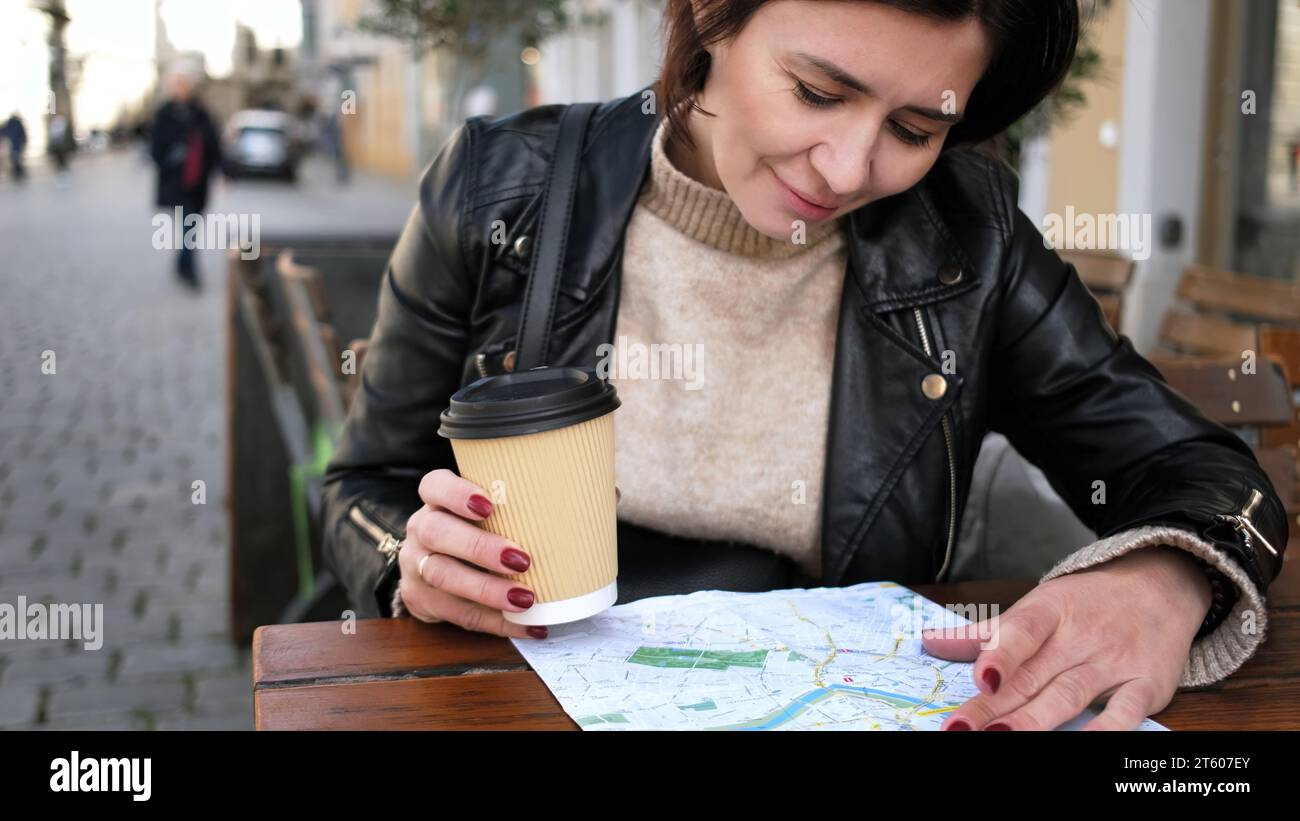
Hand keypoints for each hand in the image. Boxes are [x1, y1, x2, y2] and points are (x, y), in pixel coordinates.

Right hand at [399, 469, 621, 639]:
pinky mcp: (420, 601)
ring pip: (443, 577)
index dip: (456, 493)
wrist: (438, 572)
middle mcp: (422, 529)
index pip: (434, 486)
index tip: (489, 505)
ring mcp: (416, 566)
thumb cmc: (481, 533)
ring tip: (526, 599)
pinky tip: (528, 626)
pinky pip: (458, 615)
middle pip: (438, 533)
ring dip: (487, 590)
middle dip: (479, 548)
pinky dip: (497, 623)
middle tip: (522, 559)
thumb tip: (608, 494)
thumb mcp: (501, 513)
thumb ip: (545, 500)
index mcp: (438, 500)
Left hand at [922, 546, 1212, 729]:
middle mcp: (1080, 637)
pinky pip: (1125, 712)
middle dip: (994, 706)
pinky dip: (1105, 729)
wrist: (1160, 586)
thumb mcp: (1037, 606)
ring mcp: (1113, 662)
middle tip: (961, 728)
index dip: (999, 655)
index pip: (1021, 631)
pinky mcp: (1145, 685)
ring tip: (1003, 737)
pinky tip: (1081, 741)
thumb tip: (930, 643)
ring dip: (1035, 720)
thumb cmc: (1087, 602)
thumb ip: (985, 632)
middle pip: (1032, 675)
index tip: (978, 679)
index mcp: (1050, 611)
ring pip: (1069, 695)